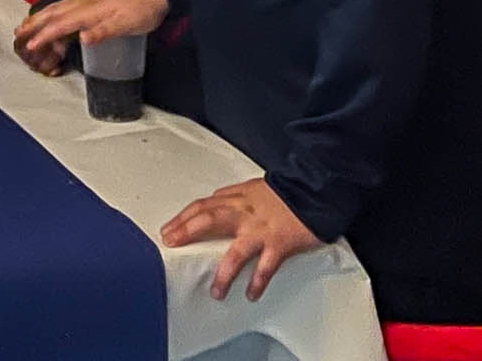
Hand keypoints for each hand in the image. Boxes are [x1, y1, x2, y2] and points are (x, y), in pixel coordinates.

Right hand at [13, 0, 167, 65]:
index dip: (44, 35)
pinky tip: (49, 16)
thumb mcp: (127, 24)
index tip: (30, 46)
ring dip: (39, 17)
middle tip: (17, 34)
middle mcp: (84, 4)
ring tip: (25, 25)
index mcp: (90, 11)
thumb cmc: (142, 11)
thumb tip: (81, 38)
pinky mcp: (90, 1)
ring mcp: (86, 1)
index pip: (61, 24)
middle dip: (34, 23)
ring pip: (56, 8)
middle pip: (53, 13)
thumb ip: (105, 30)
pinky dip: (51, 12)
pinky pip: (64, 7)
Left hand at [159, 178, 322, 301]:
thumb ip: (231, 196)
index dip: (183, 218)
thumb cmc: (284, 193)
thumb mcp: (252, 188)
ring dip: (224, 273)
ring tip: (216, 291)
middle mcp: (245, 214)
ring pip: (237, 252)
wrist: (314, 190)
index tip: (168, 231)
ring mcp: (261, 230)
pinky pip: (266, 266)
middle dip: (187, 232)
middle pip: (210, 220)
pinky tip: (250, 293)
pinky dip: (257, 281)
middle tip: (172, 245)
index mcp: (237, 199)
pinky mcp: (280, 244)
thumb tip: (212, 201)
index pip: (203, 206)